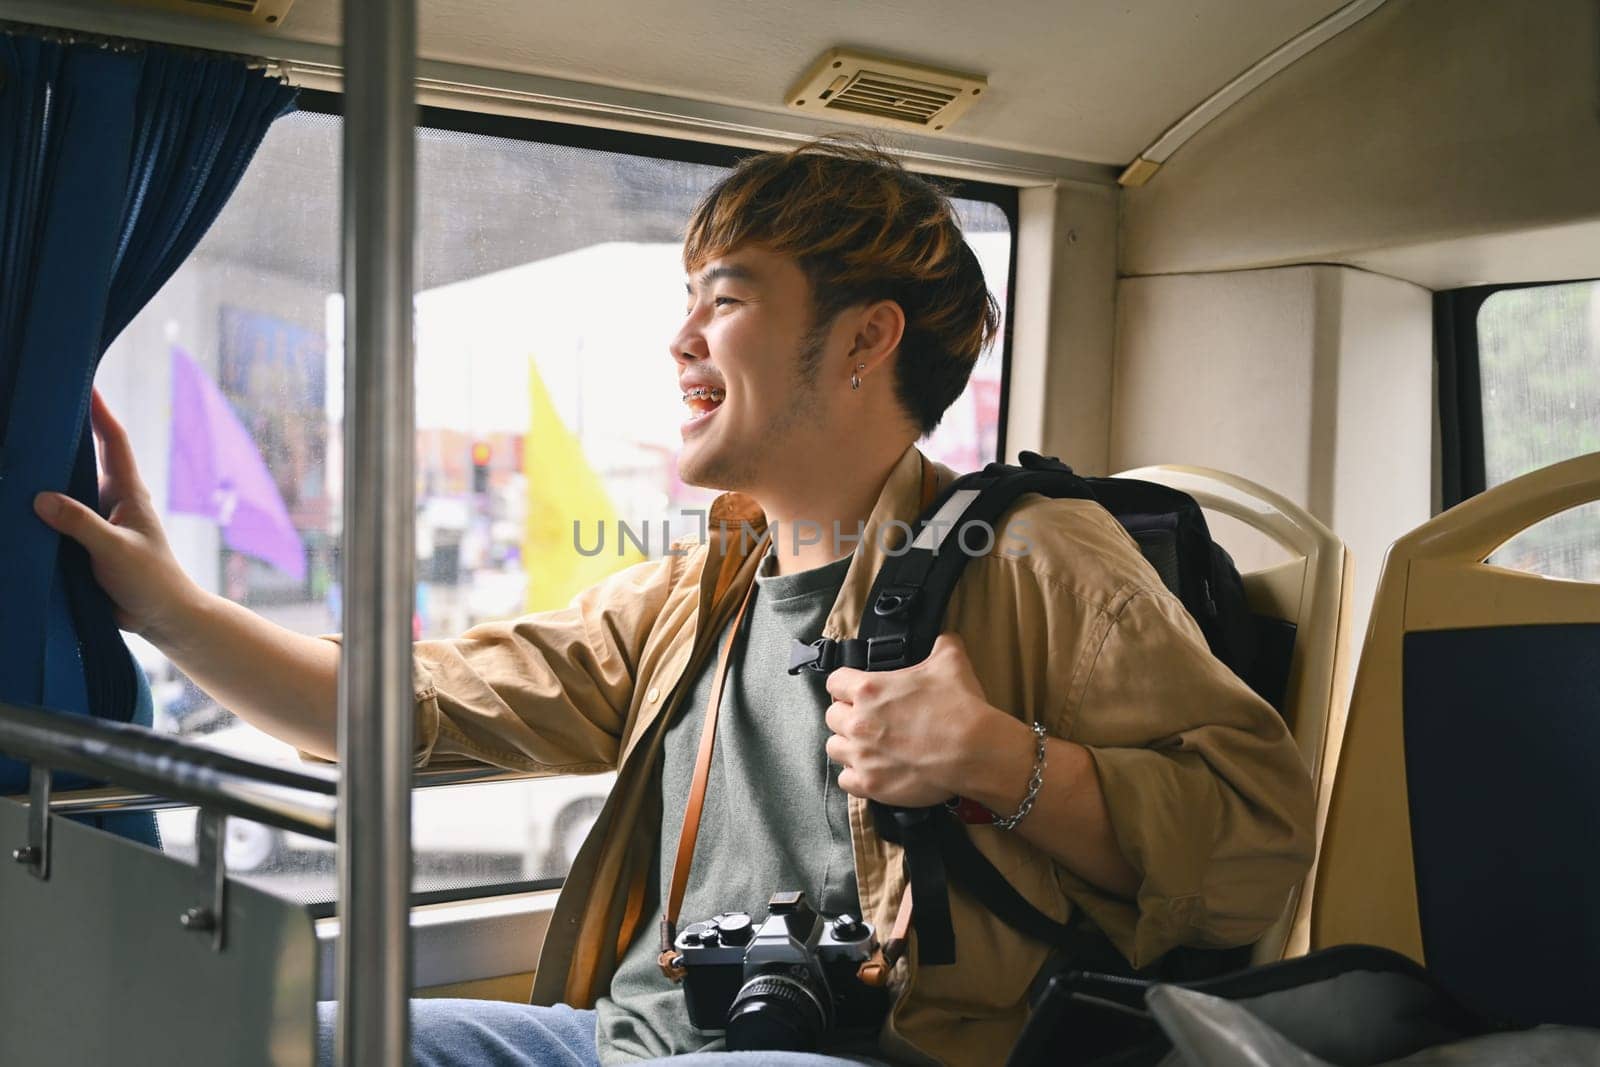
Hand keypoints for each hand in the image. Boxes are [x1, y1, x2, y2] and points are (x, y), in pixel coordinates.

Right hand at [32, 390, 201, 643]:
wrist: (162, 617)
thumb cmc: (151, 580)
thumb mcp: (115, 550)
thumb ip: (81, 525)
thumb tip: (40, 498)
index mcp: (129, 492)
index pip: (113, 441)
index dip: (99, 411)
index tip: (83, 382)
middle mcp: (113, 499)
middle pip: (84, 459)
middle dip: (62, 435)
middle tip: (33, 412)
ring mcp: (99, 520)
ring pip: (67, 489)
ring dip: (46, 474)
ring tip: (17, 451)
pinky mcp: (85, 542)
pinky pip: (59, 518)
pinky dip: (40, 509)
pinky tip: (15, 502)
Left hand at [823, 632, 1005, 807]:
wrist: (974, 752)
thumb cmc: (960, 707)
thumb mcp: (951, 662)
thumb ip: (941, 645)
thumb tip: (944, 639)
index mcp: (868, 689)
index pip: (835, 681)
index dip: (846, 685)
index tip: (855, 691)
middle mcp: (859, 722)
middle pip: (832, 716)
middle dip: (847, 716)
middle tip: (868, 720)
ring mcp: (862, 756)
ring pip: (835, 748)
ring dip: (848, 746)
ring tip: (868, 747)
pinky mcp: (871, 784)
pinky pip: (846, 781)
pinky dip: (856, 776)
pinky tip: (872, 771)